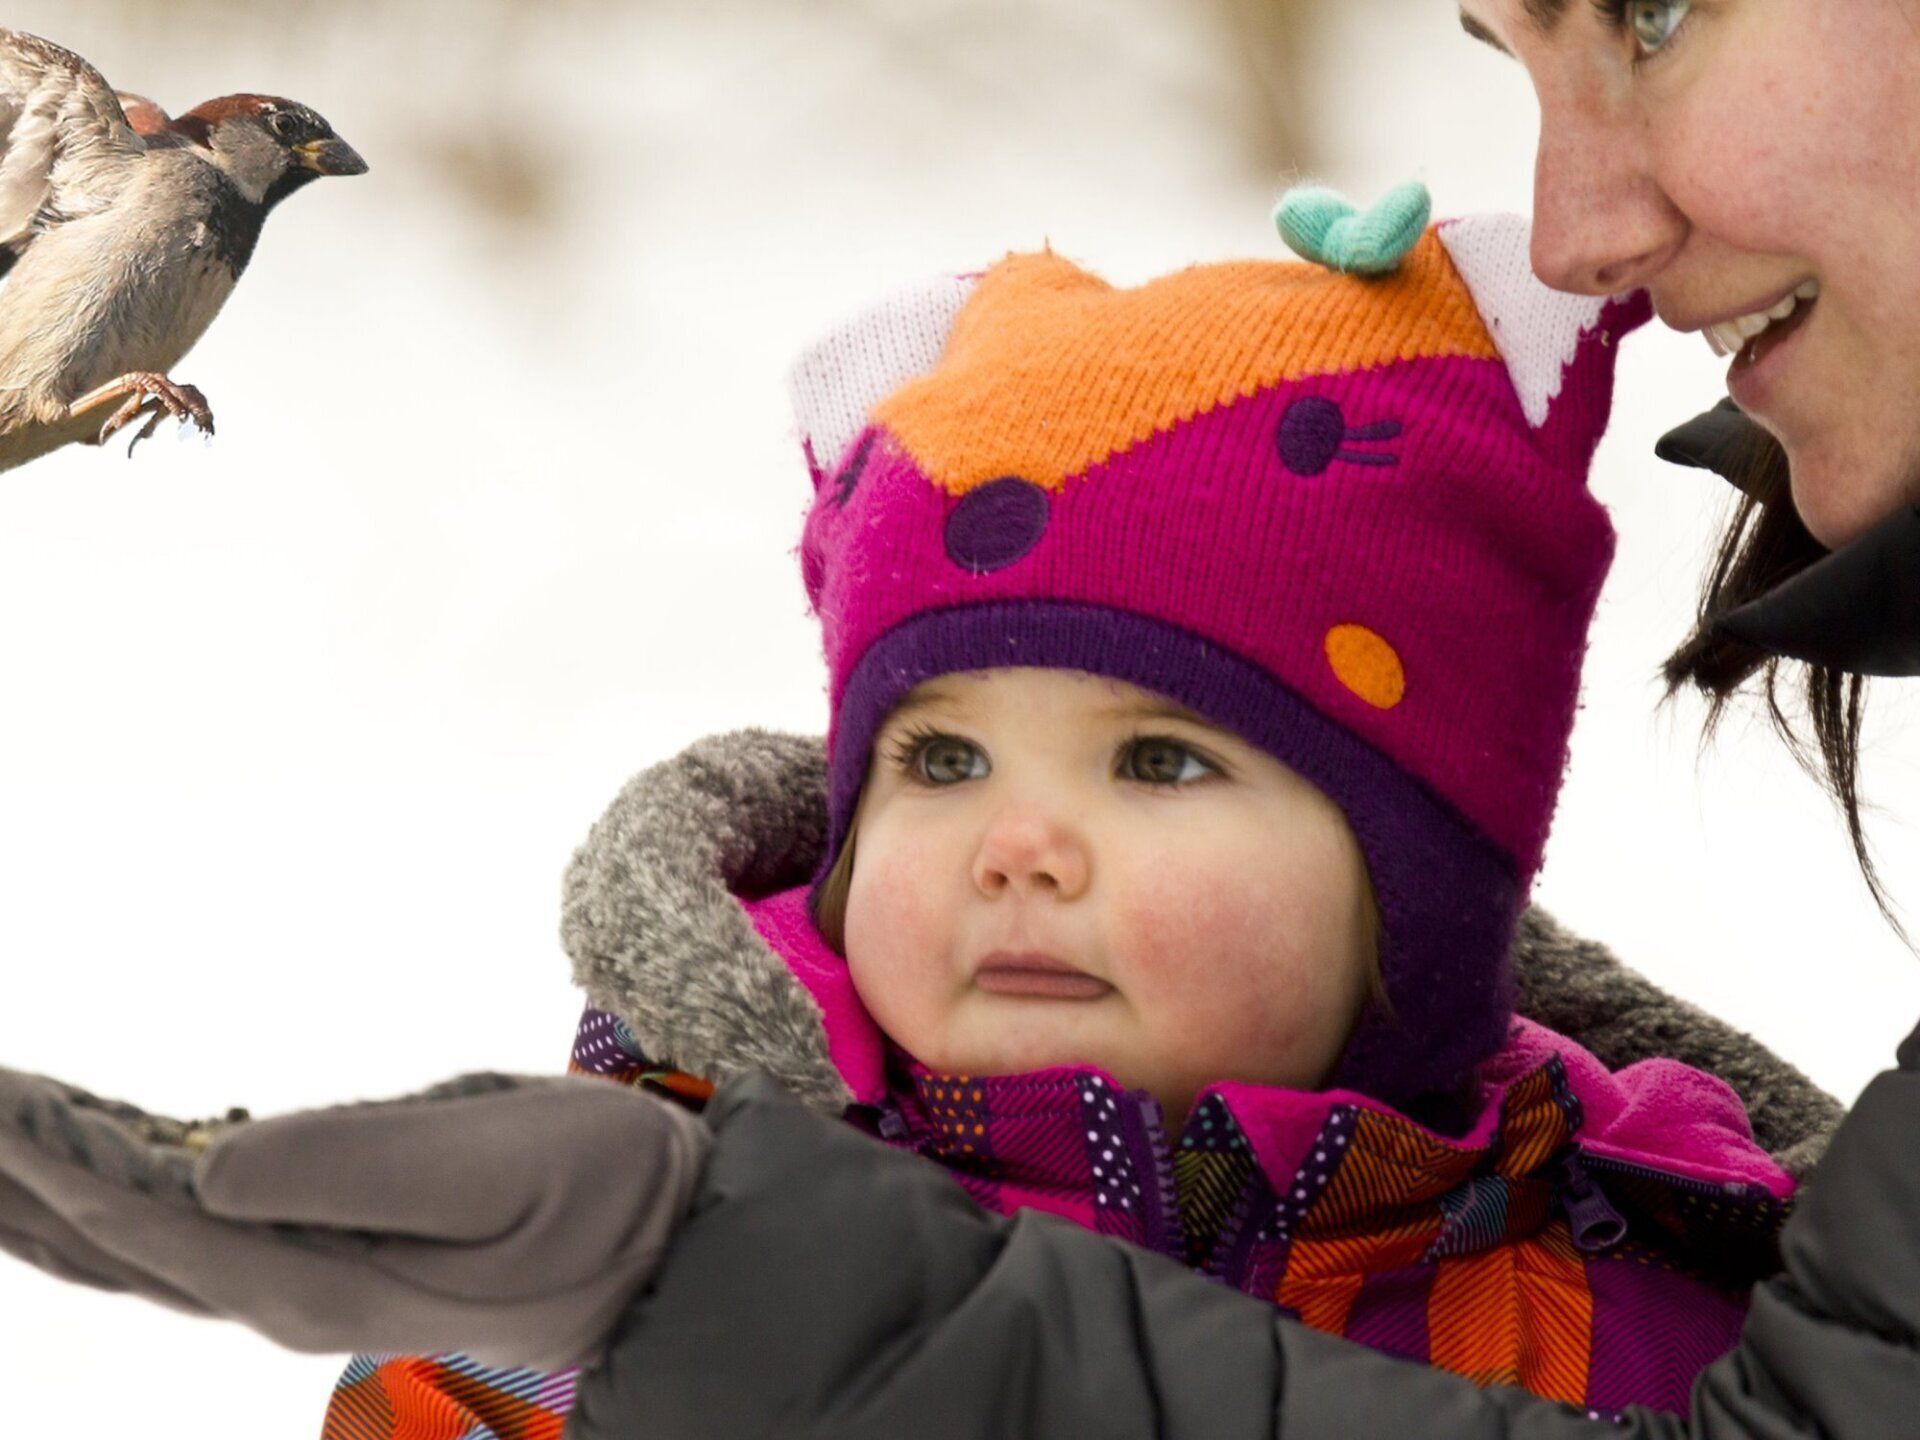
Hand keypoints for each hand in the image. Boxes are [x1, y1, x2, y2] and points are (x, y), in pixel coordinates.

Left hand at [0, 1066, 709, 1370]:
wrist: (672, 1248)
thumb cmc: (602, 1192)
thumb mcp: (501, 1162)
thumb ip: (354, 1161)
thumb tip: (204, 1162)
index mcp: (320, 1277)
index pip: (148, 1222)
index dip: (51, 1167)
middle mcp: (290, 1294)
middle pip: (114, 1247)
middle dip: (18, 1182)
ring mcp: (306, 1286)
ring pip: (135, 1254)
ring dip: (42, 1202)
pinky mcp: (331, 1261)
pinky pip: (184, 1245)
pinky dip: (109, 1210)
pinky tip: (77, 1184)